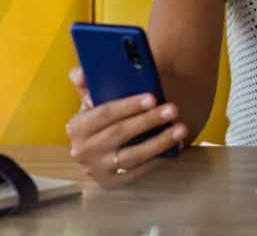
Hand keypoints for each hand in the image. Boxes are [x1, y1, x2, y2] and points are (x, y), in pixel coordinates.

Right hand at [65, 66, 188, 187]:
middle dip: (148, 120)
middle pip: (120, 133)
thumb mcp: (87, 103)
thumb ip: (85, 83)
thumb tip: (82, 73)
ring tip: (180, 129)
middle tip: (172, 109)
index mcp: (76, 127)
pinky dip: (159, 158)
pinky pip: (140, 170)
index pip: (104, 114)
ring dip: (159, 142)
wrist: (91, 154)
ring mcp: (98, 170)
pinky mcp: (113, 182)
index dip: (128, 106)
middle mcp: (83, 151)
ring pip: (133, 155)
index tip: (152, 97)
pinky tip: (175, 146)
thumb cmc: (95, 122)